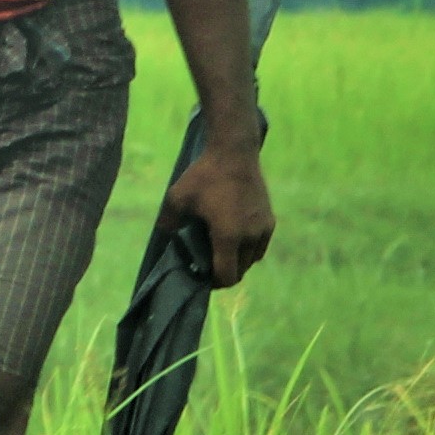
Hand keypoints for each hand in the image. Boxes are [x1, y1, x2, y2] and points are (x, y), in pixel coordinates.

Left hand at [165, 141, 276, 287]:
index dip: (214, 283)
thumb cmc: (204, 175)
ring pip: (252, 259)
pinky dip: (249, 248)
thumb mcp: (177, 197)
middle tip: (209, 262)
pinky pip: (260, 246)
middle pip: (240, 271)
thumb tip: (164, 238)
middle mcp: (250, 237)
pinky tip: (236, 238)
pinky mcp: (270, 219)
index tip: (203, 276)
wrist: (234, 152)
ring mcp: (263, 228)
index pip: (227, 277)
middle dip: (225, 271)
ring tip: (222, 249)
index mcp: (229, 237)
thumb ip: (168, 222)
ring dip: (238, 260)